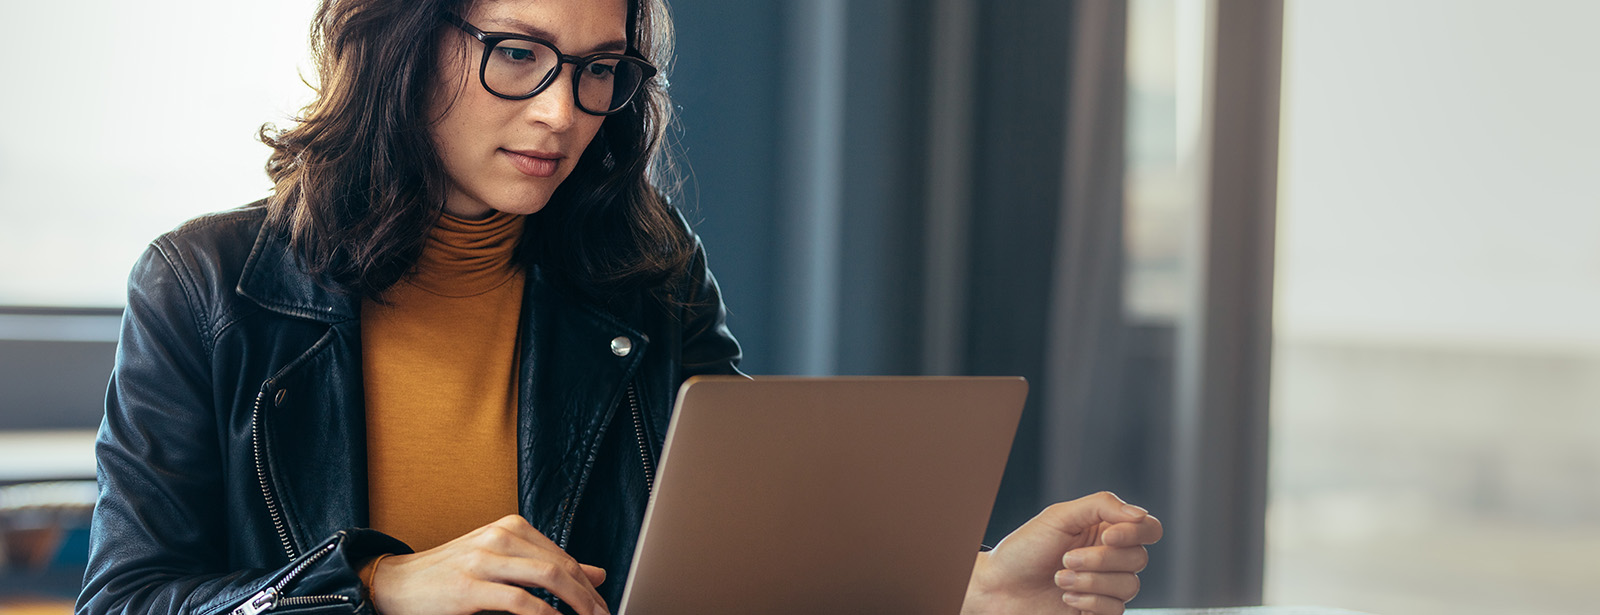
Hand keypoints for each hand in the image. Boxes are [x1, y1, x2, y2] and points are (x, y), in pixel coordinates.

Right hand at [368, 514, 608, 614]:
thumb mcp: (503, 562)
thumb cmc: (449, 574)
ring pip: (548, 578)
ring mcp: (484, 559)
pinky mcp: (470, 587)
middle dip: (588, 596)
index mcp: (510, 528)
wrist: (395, 583)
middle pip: (561, 566)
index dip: (588, 585)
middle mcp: (500, 536)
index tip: (602, 606)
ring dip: (576, 604)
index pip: (564, 556)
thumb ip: (546, 565)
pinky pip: (520, 602)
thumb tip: (597, 574)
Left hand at [962, 492, 1162, 614]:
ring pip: (1129, 586)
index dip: (1135, 533)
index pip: (1148, 529)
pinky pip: (1117, 609)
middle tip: (1065, 559)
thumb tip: (1139, 514)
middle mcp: (1111, 556)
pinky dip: (1090, 602)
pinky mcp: (1099, 610)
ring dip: (1090, 582)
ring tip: (1059, 579)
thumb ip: (1101, 506)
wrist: (999, 588)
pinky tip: (1065, 597)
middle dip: (1100, 560)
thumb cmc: (1024, 548)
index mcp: (1105, 529)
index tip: (1106, 537)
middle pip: (1139, 559)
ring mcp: (1106, 585)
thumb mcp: (1059, 516)